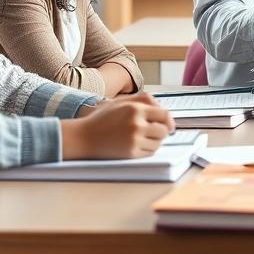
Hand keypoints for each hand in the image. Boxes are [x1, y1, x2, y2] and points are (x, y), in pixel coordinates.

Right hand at [60, 92, 174, 159]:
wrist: (84, 137)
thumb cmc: (102, 119)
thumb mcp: (120, 102)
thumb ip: (142, 101)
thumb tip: (163, 109)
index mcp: (135, 109)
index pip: (164, 115)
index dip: (168, 120)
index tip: (169, 125)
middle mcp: (137, 124)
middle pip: (164, 130)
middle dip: (162, 131)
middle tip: (155, 132)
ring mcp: (134, 139)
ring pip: (158, 143)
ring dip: (155, 141)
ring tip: (143, 138)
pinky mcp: (131, 153)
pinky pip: (150, 152)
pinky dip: (148, 149)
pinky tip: (137, 144)